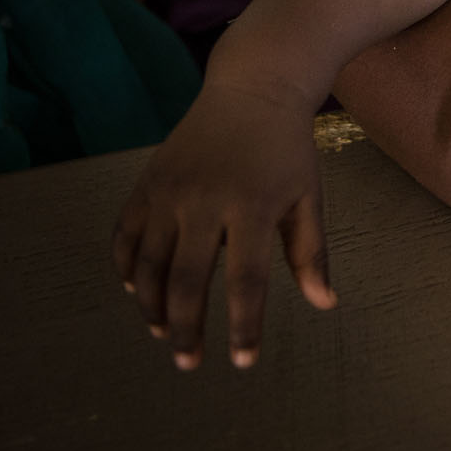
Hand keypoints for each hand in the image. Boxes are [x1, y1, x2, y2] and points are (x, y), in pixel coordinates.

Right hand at [111, 79, 336, 368]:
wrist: (252, 87)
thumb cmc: (287, 149)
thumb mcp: (308, 195)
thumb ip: (311, 252)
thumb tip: (325, 304)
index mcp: (253, 206)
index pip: (246, 282)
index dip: (243, 327)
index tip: (243, 362)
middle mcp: (204, 201)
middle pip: (187, 283)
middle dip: (186, 330)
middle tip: (189, 363)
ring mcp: (168, 191)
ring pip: (148, 267)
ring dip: (153, 308)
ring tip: (165, 335)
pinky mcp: (146, 184)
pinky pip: (125, 237)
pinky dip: (126, 270)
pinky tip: (139, 292)